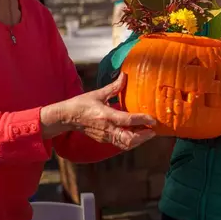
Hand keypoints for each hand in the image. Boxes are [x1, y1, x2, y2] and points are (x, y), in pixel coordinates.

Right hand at [41, 72, 155, 149]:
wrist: (66, 118)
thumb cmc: (81, 104)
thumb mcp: (98, 93)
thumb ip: (114, 87)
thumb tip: (124, 75)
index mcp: (106, 115)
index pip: (128, 120)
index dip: (142, 120)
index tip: (153, 120)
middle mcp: (107, 128)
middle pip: (129, 139)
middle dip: (143, 136)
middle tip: (153, 130)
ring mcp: (105, 136)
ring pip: (125, 144)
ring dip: (138, 141)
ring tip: (148, 133)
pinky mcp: (104, 140)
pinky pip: (120, 144)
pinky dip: (130, 141)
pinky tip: (137, 134)